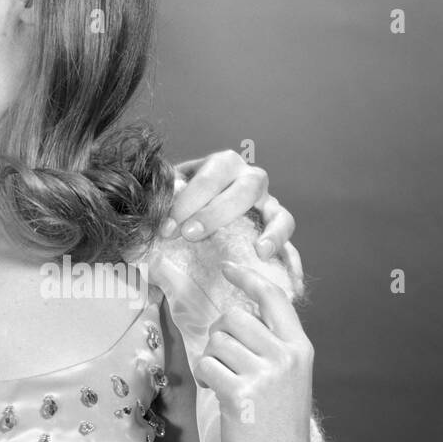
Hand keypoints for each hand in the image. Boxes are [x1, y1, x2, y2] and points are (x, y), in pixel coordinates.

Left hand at [165, 151, 301, 289]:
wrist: (197, 208)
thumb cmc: (183, 199)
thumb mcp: (171, 191)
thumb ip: (163, 196)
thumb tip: (150, 213)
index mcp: (223, 163)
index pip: (208, 178)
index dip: (186, 203)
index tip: (165, 228)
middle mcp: (252, 178)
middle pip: (244, 191)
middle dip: (215, 214)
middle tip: (190, 235)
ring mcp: (270, 204)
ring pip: (280, 215)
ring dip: (272, 233)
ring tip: (260, 252)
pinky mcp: (278, 230)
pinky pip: (292, 245)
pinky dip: (292, 260)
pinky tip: (292, 279)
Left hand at [195, 262, 313, 441]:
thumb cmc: (276, 422)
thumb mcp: (287, 377)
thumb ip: (271, 344)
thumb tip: (238, 312)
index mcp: (299, 348)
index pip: (273, 298)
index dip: (248, 278)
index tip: (229, 267)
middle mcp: (285, 356)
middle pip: (234, 316)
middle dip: (220, 333)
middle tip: (225, 359)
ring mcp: (264, 373)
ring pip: (216, 340)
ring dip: (211, 358)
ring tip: (224, 380)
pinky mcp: (239, 390)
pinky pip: (206, 363)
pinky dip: (204, 375)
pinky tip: (216, 390)